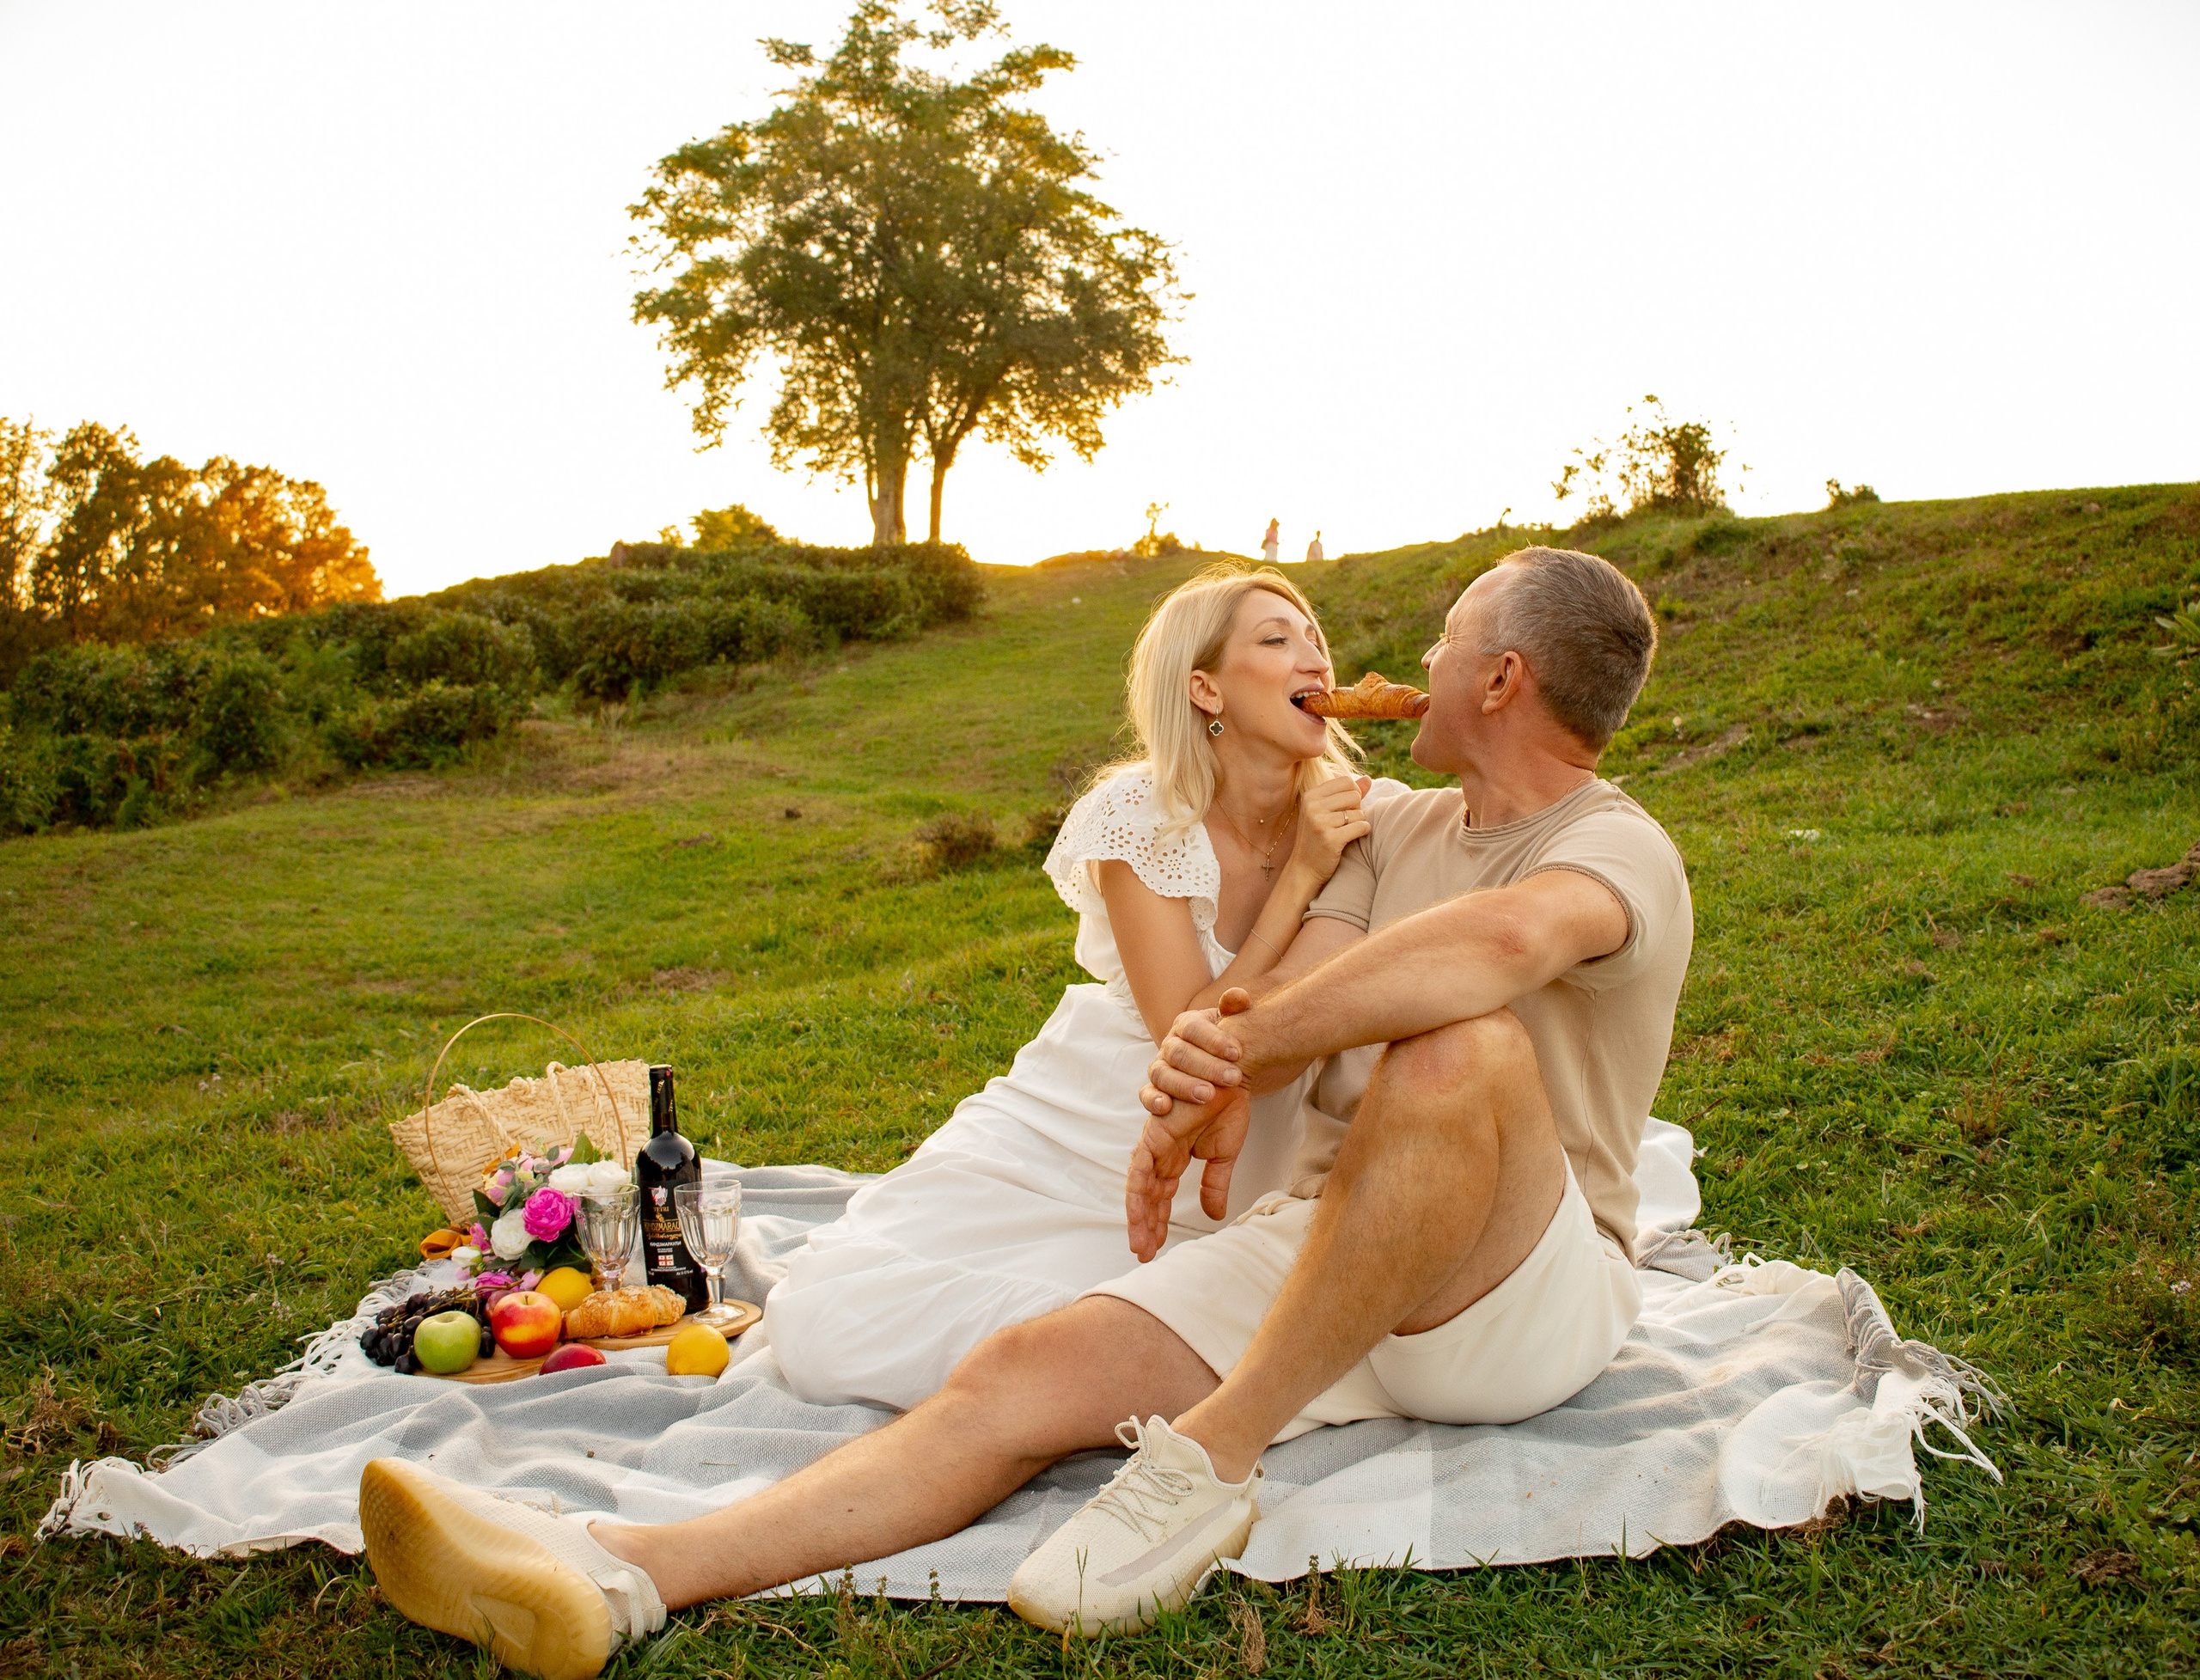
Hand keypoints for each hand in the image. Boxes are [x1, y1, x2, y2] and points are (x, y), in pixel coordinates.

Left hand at [1126, 1085, 1249, 1261]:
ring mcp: (1156, 1143)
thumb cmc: (1227, 1105)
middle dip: (1145, 1226)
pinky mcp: (1156, 1133)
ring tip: (1142, 1242)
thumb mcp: (1224, 1154)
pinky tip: (1139, 1213)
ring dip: (1140, 1216)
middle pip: (1147, 1197)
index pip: (1160, 1197)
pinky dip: (1138, 1190)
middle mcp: (1161, 1152)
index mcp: (1174, 1157)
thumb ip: (1215, 1184)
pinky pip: (1141, 1167)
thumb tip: (1214, 1216)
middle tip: (1143, 1253)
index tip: (1155, 1248)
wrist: (1231, 1073)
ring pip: (1140, 1187)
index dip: (1157, 1222)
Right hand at [1140, 990, 1254, 1116]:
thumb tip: (1239, 996)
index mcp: (1187, 1025)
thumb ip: (1236, 1010)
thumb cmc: (1228, 1049)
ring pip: (1162, 1074)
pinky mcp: (1154, 1092)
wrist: (1221, 1074)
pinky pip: (1146, 1095)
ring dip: (1184, 1085)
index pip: (1193, 1027)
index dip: (1214, 1039)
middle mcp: (1170, 1045)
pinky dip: (1153, 1100)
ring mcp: (1159, 1068)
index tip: (1238, 1053)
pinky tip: (1166, 1107)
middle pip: (1179, 1053)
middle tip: (1233, 1077)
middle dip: (1207, 1066)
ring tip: (1209, 1095)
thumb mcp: (1234, 1028)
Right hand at [1287, 774, 1372, 884]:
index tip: (1348, 807)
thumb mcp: (1325, 812)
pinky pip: (1361, 827)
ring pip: (1359, 812)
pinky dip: (1363, 831)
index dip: (1354, 793)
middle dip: (1357, 808)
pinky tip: (1354, 837)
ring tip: (1348, 831)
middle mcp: (1313, 806)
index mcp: (1310, 796)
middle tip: (1348, 821)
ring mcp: (1320, 823)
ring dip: (1359, 822)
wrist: (1303, 869)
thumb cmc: (1317, 838)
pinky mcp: (1330, 839)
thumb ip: (1347, 794)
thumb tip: (1368, 778)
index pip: (1346, 781)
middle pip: (1354, 795)